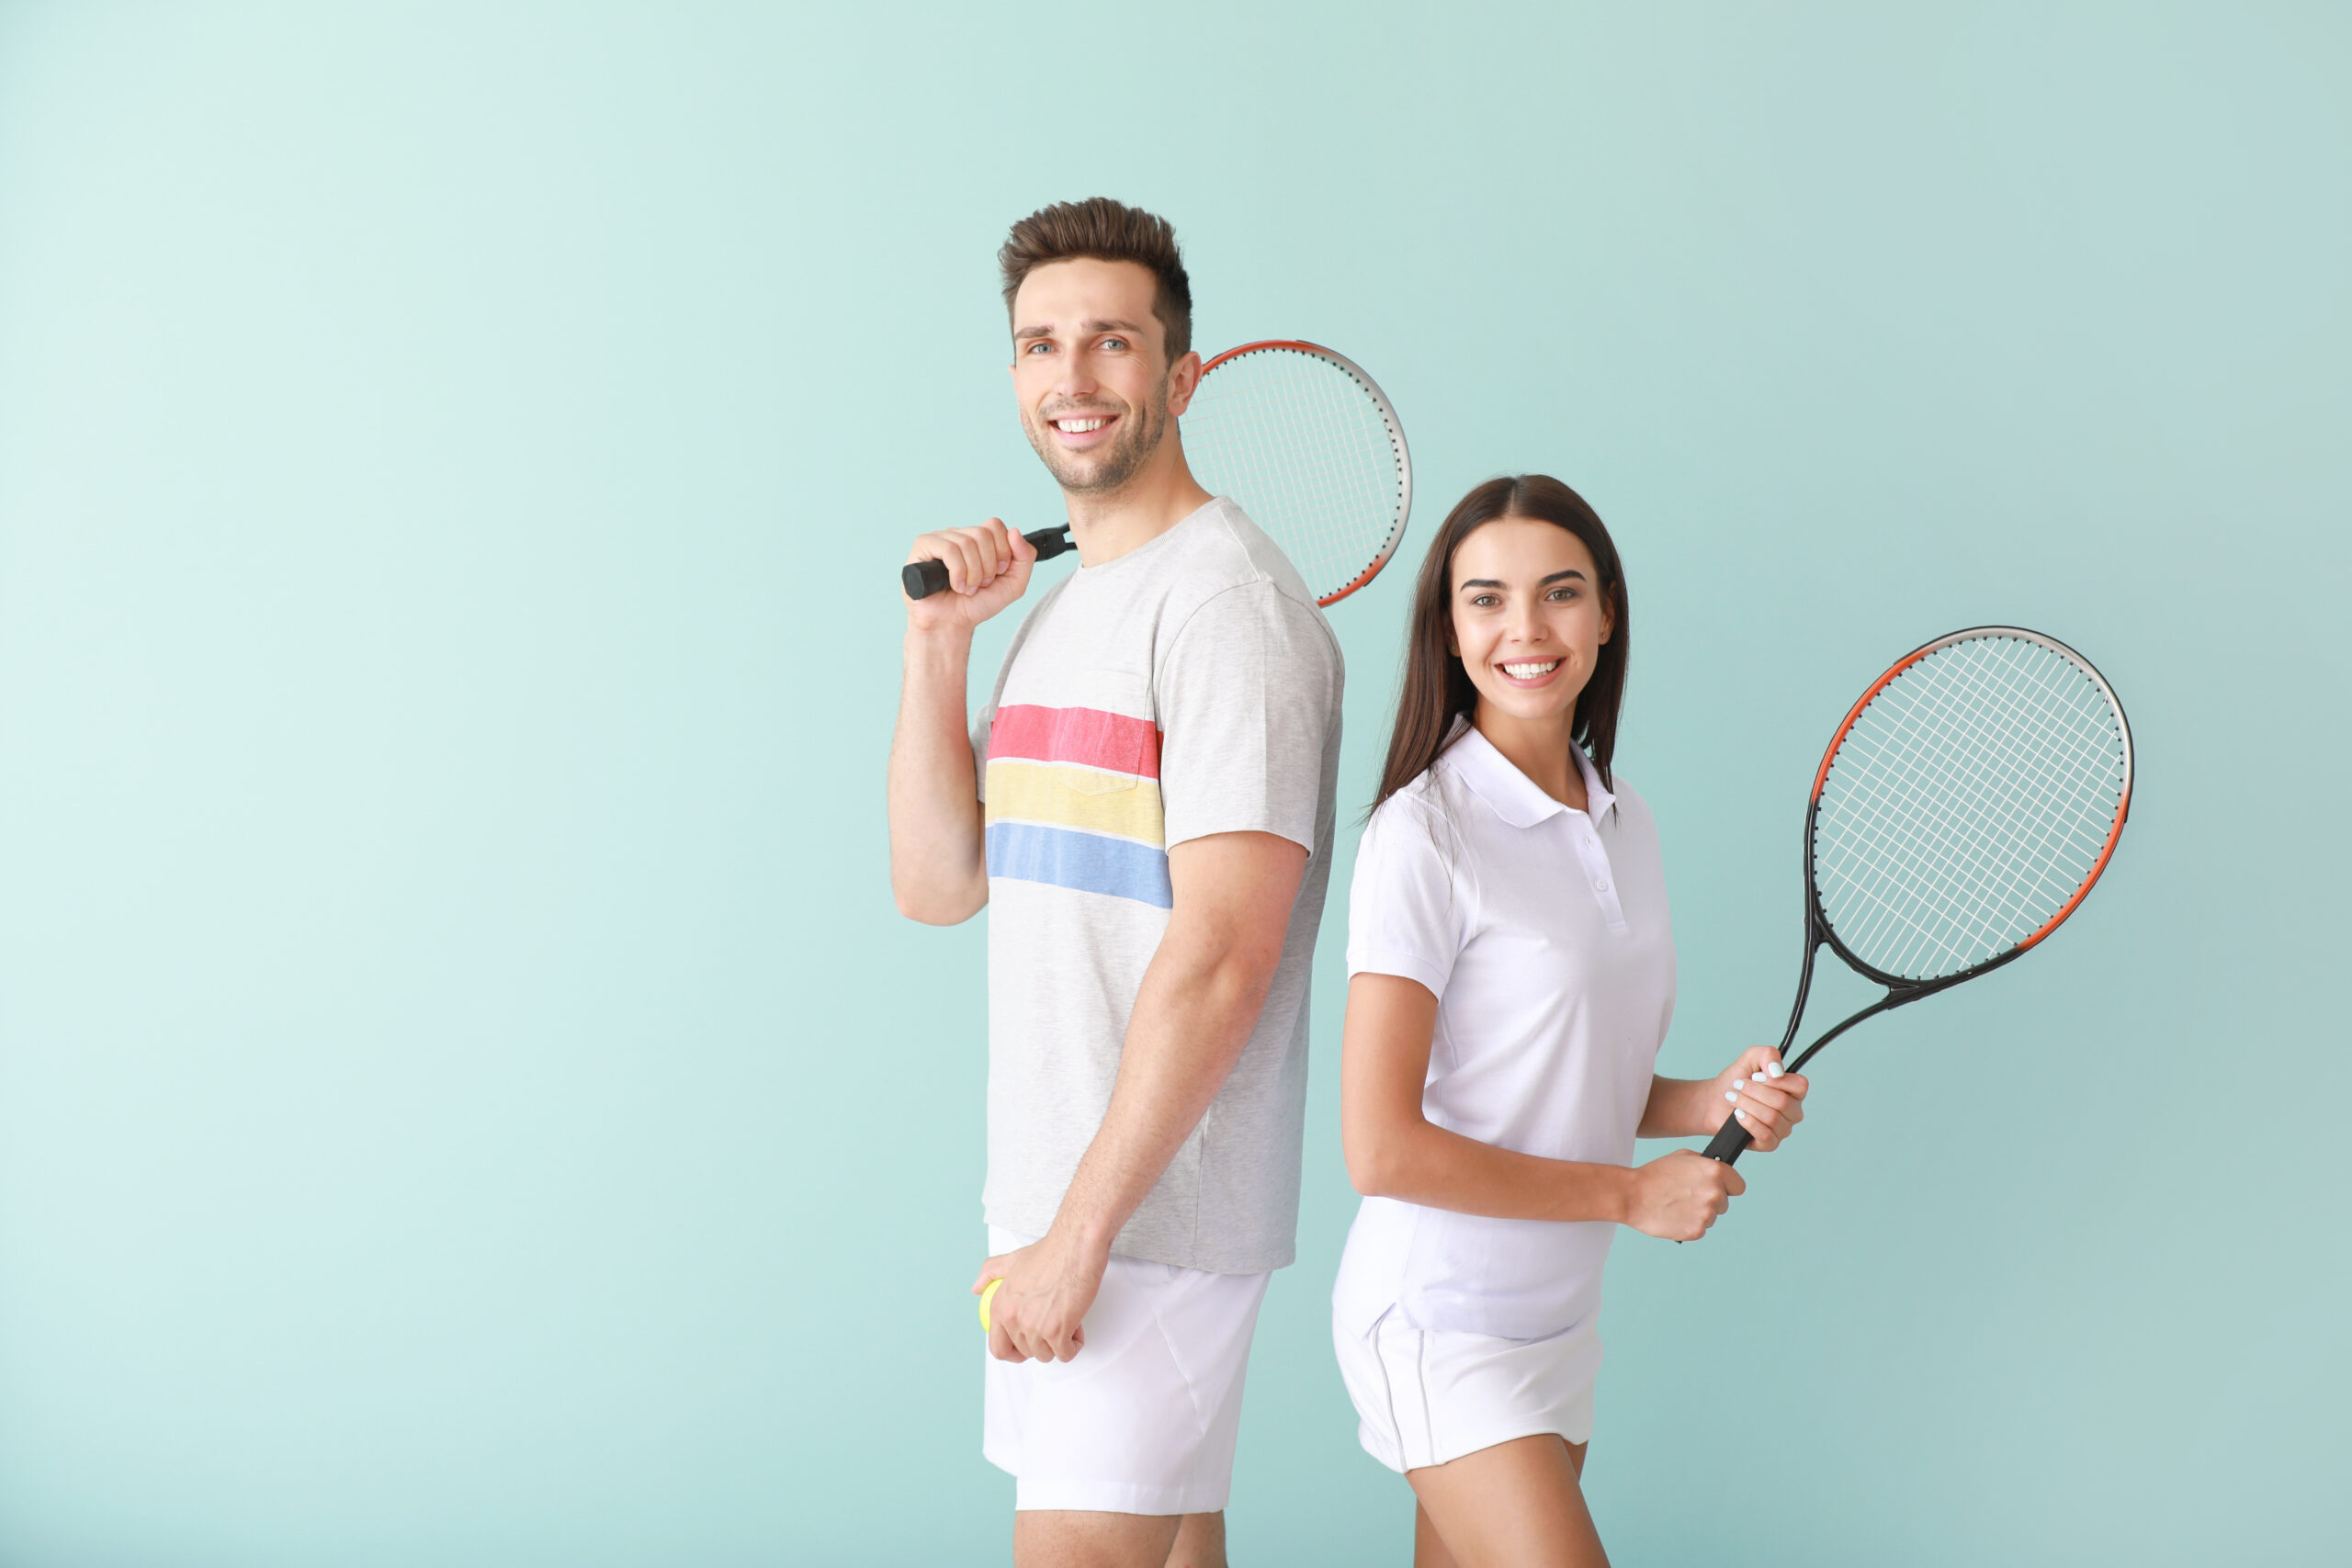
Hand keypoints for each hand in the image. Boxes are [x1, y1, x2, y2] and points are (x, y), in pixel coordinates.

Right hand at [905, 519, 1035, 631]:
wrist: (951, 625)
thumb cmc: (977, 605)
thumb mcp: (1013, 584)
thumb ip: (1025, 557)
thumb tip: (1015, 531)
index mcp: (977, 539)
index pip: (995, 525)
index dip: (1002, 550)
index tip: (997, 573)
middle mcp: (958, 535)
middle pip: (982, 533)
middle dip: (987, 566)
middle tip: (981, 585)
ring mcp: (939, 539)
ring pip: (967, 542)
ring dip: (973, 573)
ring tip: (967, 589)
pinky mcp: (923, 546)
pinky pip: (948, 549)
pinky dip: (958, 572)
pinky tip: (954, 585)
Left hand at [970, 1226, 1107, 1363]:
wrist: (1075, 1247)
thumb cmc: (1050, 1252)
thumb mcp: (1013, 1260)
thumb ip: (991, 1273)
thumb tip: (976, 1288)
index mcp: (1000, 1306)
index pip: (997, 1348)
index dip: (1013, 1353)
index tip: (1025, 1347)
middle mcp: (1013, 1319)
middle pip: (1026, 1352)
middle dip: (1042, 1342)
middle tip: (1053, 1322)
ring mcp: (1034, 1327)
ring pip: (1046, 1355)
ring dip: (1059, 1342)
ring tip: (1065, 1317)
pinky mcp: (1057, 1331)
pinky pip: (1066, 1354)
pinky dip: (1074, 1343)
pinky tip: (1075, 1323)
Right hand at [1624, 1149, 1744, 1240]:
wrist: (1631, 1195)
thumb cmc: (1654, 1174)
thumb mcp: (1683, 1156)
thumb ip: (1706, 1164)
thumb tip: (1719, 1172)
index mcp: (1715, 1171)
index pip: (1739, 1186)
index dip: (1727, 1187)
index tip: (1717, 1188)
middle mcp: (1715, 1192)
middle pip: (1724, 1203)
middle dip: (1709, 1201)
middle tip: (1687, 1196)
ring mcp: (1707, 1214)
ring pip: (1712, 1217)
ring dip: (1699, 1213)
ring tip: (1677, 1205)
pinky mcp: (1697, 1231)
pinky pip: (1700, 1229)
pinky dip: (1689, 1225)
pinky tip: (1674, 1216)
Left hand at [1708, 1047, 1808, 1150]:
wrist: (1714, 1100)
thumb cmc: (1735, 1080)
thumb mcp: (1751, 1058)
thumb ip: (1768, 1054)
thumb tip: (1777, 1071)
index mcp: (1794, 1091)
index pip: (1800, 1086)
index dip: (1775, 1081)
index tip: (1755, 1076)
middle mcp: (1792, 1111)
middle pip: (1782, 1102)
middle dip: (1753, 1092)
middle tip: (1739, 1086)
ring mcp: (1782, 1129)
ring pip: (1772, 1118)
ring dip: (1747, 1104)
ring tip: (1734, 1098)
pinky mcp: (1769, 1143)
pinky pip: (1765, 1135)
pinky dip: (1748, 1122)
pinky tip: (1738, 1115)